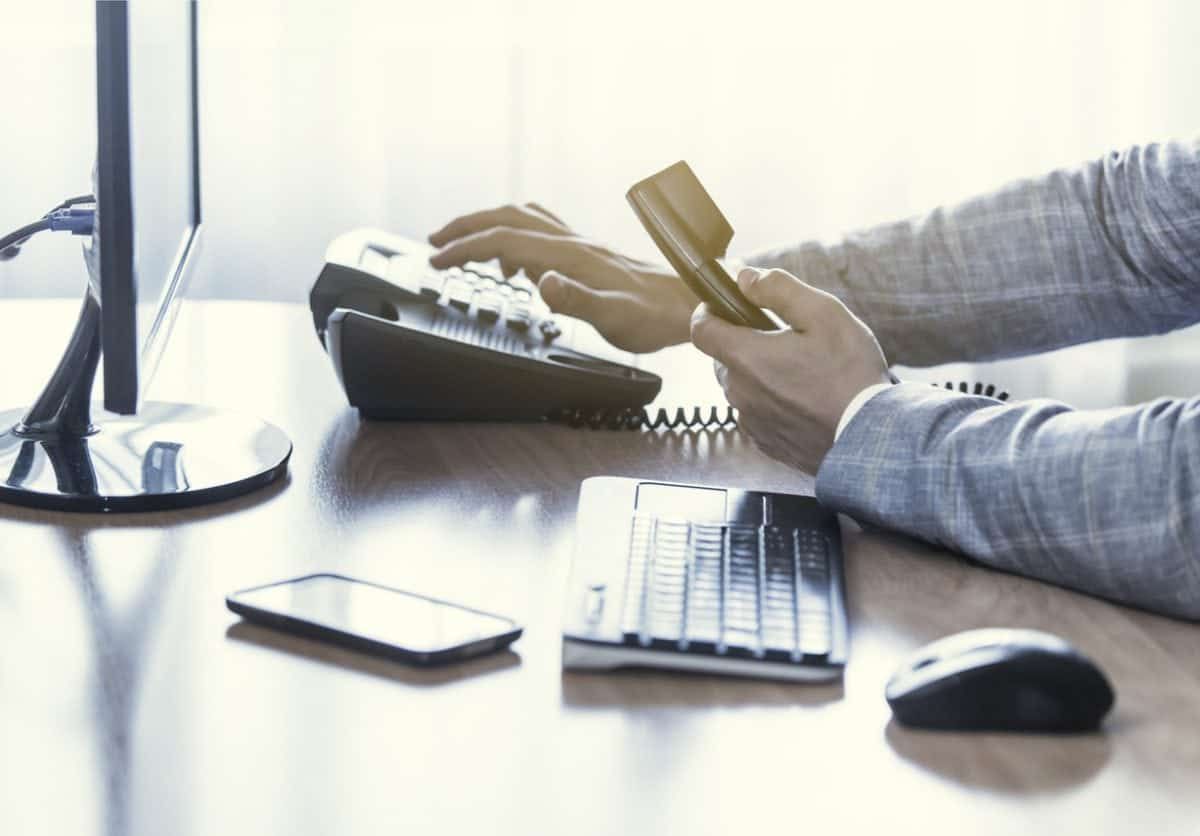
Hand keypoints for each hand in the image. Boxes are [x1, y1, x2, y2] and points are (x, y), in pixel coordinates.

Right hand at [428, 203, 695, 352]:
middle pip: (506, 219)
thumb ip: (577, 299)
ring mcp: (580, 244)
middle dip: (465, 227)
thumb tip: (541, 282)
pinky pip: (541, 229)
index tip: (436, 259)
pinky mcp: (588, 252)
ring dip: (487, 224)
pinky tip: (514, 257)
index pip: (504, 240)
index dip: (465, 247)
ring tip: (463, 242)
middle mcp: (573, 242)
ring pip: (522, 218)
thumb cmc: (655, 317)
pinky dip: (514, 232)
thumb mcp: (615, 318)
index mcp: (570, 256)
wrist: (690, 304)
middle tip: (434, 243)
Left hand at [690, 267, 891, 472]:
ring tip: (800, 371)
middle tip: (783, 339)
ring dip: (758, 374)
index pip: (700, 329)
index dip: (709, 311)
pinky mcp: (766, 442)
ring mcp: (751, 421)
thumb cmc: (851, 374)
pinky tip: (804, 398)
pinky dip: (771, 402)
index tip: (727, 305)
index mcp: (746, 357)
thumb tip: (745, 278)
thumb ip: (779, 289)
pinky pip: (756, 413)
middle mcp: (739, 392)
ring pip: (740, 387)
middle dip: (743, 342)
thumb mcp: (824, 313)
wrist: (870, 436)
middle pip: (722, 358)